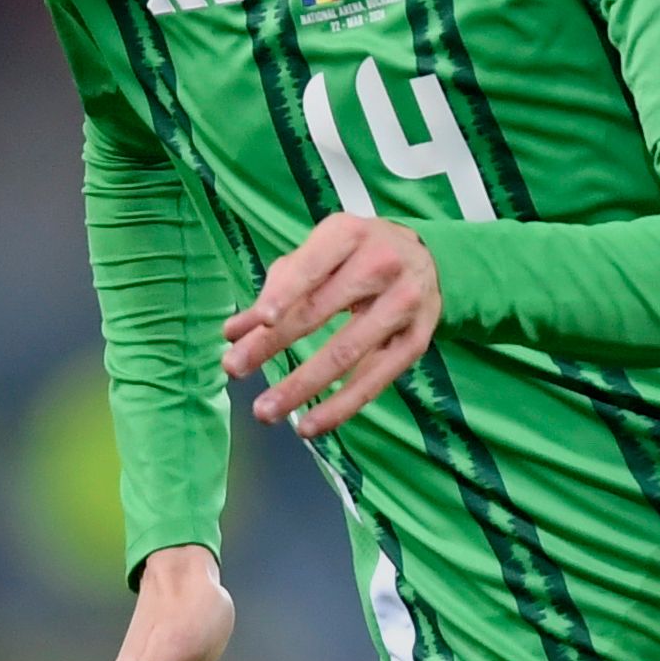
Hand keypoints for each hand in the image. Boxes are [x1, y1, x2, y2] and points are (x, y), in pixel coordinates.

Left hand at [224, 213, 438, 438]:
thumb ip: (277, 289)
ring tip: (265, 411)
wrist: (427, 258)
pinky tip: (310, 425)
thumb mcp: (319, 253)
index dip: (284, 293)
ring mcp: (404, 304)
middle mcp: (381, 264)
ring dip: (301, 386)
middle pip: (320, 311)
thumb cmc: (356, 255)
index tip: (258, 322)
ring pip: (346, 353)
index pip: (310, 266)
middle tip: (233, 369)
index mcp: (349, 235)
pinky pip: (375, 381)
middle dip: (272, 344)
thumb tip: (233, 334)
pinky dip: (340, 407)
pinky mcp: (417, 340)